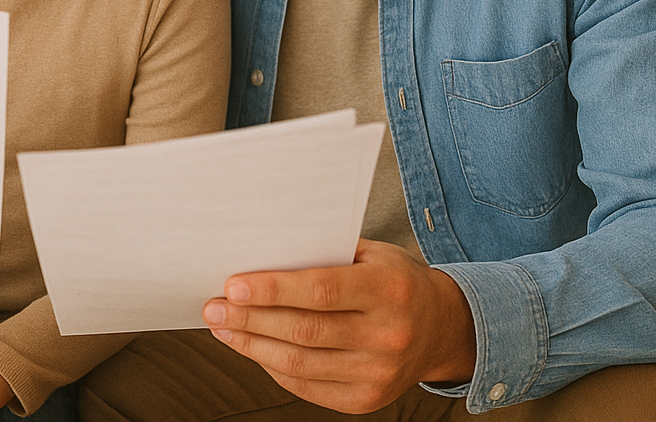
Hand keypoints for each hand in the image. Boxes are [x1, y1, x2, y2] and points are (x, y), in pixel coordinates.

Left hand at [202, 239, 476, 413]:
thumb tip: (260, 254)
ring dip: (252, 346)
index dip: (273, 289)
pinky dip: (273, 367)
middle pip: (304, 331)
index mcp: (389, 290)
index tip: (232, 284)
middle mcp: (388, 335)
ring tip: (223, 328)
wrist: (442, 328)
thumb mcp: (372, 255)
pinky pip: (307, 386)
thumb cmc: (393, 280)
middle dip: (250, 319)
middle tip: (212, 307)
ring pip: (300, 364)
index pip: (321, 290)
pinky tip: (253, 348)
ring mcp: (379, 374)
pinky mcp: (367, 401)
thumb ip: (323, 254)